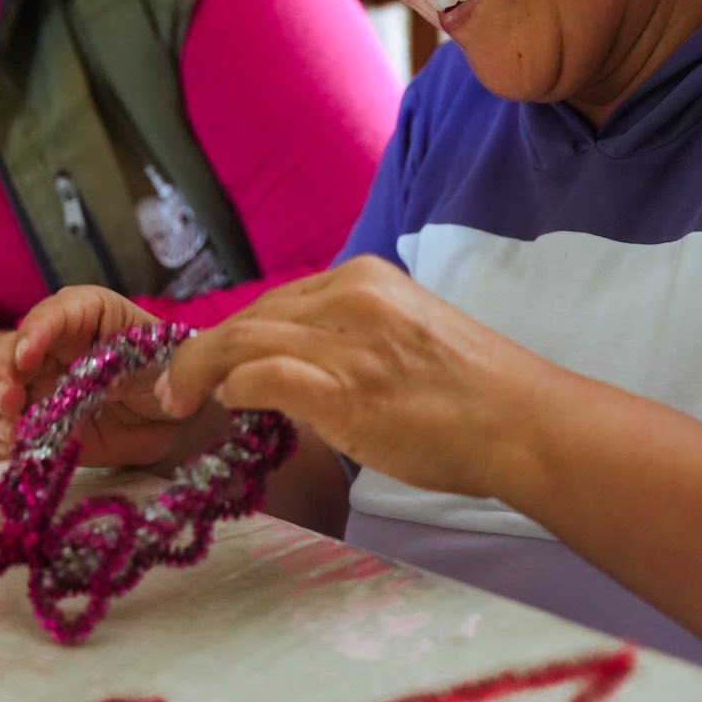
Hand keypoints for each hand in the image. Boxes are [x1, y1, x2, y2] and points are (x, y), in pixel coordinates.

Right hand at [0, 286, 182, 466]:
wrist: (161, 415)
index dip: (38, 330)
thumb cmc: (165, 377)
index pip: (57, 311)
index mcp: (88, 314)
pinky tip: (9, 449)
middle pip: (11, 349)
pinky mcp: (25, 419)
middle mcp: (51, 343)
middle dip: (2, 374)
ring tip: (10, 434)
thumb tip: (115, 384)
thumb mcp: (173, 366)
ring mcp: (32, 382)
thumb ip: (156, 368)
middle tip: (9, 402)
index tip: (27, 356)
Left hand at [156, 255, 542, 501]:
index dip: (238, 333)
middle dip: (205, 350)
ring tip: (176, 398)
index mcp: (369, 278)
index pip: (280, 300)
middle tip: (176, 384)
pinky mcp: (340, 388)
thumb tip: (305, 371)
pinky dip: (229, 386)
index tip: (215, 362)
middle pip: (252, 315)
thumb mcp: (411, 337)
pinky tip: (222, 405)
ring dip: (197, 370)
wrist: (524, 423)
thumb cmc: (477, 396)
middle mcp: (351, 296)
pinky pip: (259, 375)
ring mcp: (345, 341)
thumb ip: (357, 340)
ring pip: (241, 338)